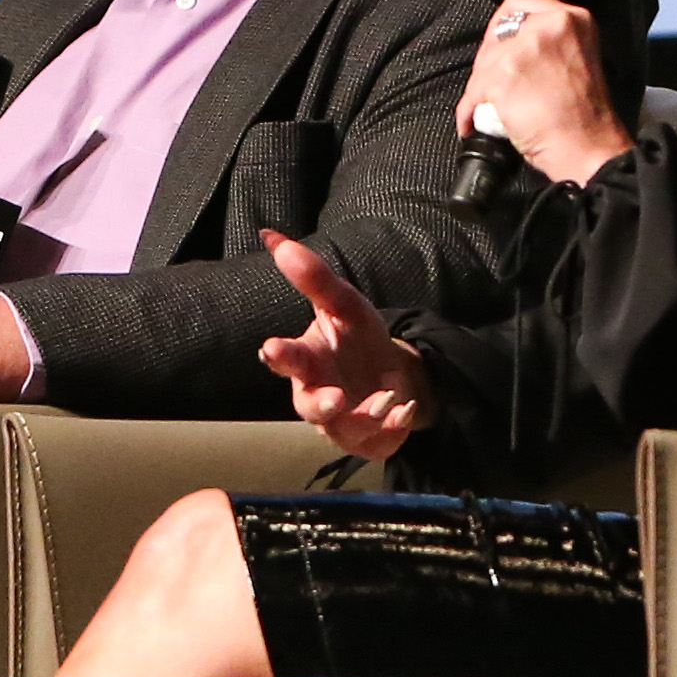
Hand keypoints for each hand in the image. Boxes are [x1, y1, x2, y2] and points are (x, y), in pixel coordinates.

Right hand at [256, 231, 432, 459]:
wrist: (391, 371)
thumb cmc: (356, 338)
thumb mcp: (342, 303)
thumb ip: (312, 276)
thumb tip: (271, 236)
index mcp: (305, 362)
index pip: (285, 360)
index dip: (278, 356)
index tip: (270, 348)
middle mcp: (317, 395)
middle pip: (308, 407)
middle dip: (320, 404)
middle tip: (333, 398)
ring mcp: (343, 421)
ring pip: (345, 428)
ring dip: (365, 414)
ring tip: (386, 397)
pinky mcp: (369, 439)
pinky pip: (379, 440)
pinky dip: (393, 427)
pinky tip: (406, 409)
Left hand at [457, 0, 625, 184]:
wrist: (588, 148)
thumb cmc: (587, 118)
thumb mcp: (579, 58)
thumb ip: (551, 43)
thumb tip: (515, 47)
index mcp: (572, 18)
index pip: (520, 2)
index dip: (503, 27)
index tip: (498, 46)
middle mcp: (550, 25)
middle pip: (497, 32)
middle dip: (489, 60)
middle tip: (491, 84)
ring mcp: (525, 48)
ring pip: (483, 63)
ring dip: (478, 88)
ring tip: (484, 108)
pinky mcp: (504, 75)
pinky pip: (473, 91)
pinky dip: (468, 111)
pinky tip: (474, 122)